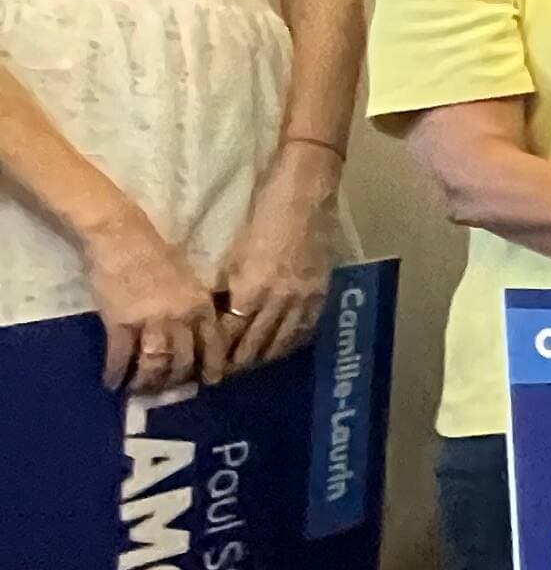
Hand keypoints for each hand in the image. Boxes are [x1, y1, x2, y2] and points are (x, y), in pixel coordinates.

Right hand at [83, 205, 227, 397]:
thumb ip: (195, 305)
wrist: (120, 236)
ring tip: (139, 391)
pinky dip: (117, 373)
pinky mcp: (121, 323)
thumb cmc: (154, 252)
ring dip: (147, 382)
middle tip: (168, 391)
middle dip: (176, 381)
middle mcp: (180, 318)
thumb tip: (197, 331)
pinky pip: (121, 357)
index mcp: (200, 305)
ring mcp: (151, 322)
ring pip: (155, 365)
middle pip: (184, 361)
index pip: (214, 345)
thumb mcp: (188, 278)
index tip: (209, 382)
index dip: (212, 367)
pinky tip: (112, 383)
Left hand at [214, 160, 339, 372]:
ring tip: (253, 365)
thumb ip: (231, 286)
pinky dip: (293, 343)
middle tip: (226, 375)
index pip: (231, 334)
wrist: (305, 194)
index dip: (219, 353)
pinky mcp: (321, 292)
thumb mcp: (236, 252)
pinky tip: (285, 347)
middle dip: (239, 363)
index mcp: (250, 288)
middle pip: (256, 344)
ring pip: (283, 342)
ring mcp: (303, 298)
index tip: (209, 367)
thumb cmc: (262, 214)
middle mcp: (277, 300)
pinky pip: (307, 329)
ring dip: (265, 357)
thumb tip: (222, 312)